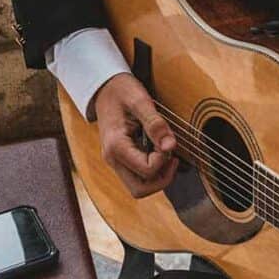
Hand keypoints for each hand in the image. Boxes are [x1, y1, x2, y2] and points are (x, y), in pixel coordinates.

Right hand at [93, 73, 177, 197]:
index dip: (163, 159)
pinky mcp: (121, 160)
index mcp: (116, 146)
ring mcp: (115, 162)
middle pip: (140, 190)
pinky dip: (152, 171)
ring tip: (166, 155)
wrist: (105, 88)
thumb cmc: (121, 91)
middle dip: (162, 179)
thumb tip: (171, 146)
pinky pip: (138, 177)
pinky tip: (158, 153)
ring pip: (139, 188)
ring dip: (157, 177)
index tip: (167, 141)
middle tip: (173, 158)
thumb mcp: (140, 101)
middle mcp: (112, 159)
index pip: (146, 170)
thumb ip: (156, 124)